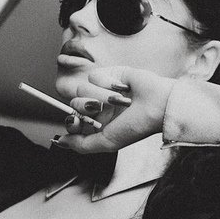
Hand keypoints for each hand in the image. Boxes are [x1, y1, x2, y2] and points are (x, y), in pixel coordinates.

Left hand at [55, 67, 174, 152]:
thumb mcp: (107, 142)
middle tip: (108, 110)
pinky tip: (121, 87)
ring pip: (81, 89)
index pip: (72, 120)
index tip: (79, 122)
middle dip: (90, 108)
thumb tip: (61, 141)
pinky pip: (93, 75)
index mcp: (98, 124)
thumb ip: (81, 145)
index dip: (72, 121)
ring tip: (120, 100)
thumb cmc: (137, 125)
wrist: (158, 104)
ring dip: (101, 96)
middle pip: (74, 104)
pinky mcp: (109, 73)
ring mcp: (102, 90)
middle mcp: (99, 107)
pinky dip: (107, 83)